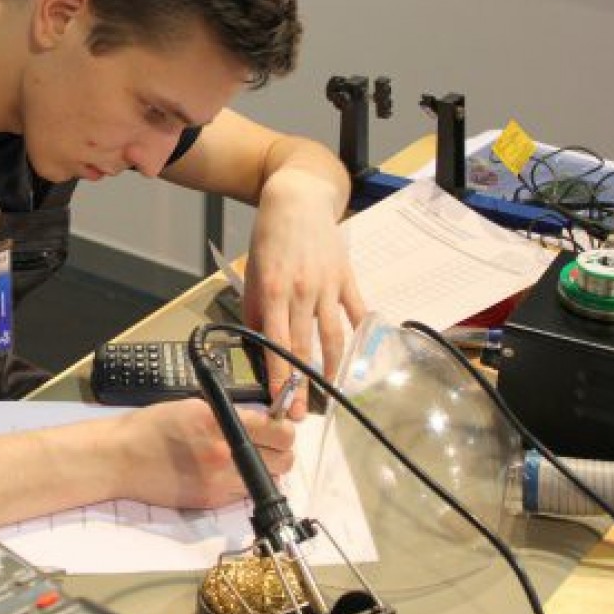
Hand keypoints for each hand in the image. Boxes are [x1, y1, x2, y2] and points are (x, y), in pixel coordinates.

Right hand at [108, 398, 294, 508]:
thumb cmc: (151, 427)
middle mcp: (225, 454)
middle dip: (281, 451)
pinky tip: (227, 473)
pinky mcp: (211, 501)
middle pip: (283, 460)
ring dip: (265, 470)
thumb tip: (260, 422)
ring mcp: (220, 482)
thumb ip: (229, 415)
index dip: (284, 429)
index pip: (278, 431)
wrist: (120, 458)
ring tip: (248, 460)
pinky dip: (244, 484)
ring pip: (269, 481)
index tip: (278, 427)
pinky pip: (244, 495)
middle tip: (268, 444)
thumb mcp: (193, 407)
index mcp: (219, 423)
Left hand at [245, 169, 365, 419]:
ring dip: (331, 369)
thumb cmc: (269, 237)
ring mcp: (328, 286)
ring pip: (333, 336)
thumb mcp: (253, 272)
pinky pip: (356, 312)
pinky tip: (361, 359)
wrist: (297, 200)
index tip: (279, 402)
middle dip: (301, 384)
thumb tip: (259, 344)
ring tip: (328, 395)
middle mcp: (302, 291)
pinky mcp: (347, 278)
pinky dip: (360, 336)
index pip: (276, 344)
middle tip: (299, 414)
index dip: (279, 376)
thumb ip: (256, 310)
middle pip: (303, 347)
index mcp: (274, 291)